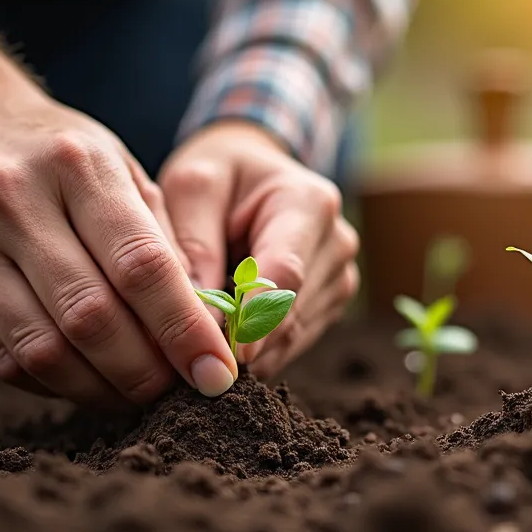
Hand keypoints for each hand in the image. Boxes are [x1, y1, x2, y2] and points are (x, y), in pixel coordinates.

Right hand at [0, 11, 237, 405]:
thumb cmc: (60, 156)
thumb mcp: (121, 170)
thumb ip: (163, 244)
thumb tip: (204, 331)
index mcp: (77, 164)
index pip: (141, 265)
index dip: (184, 330)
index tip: (217, 375)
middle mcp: (12, 198)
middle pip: (90, 317)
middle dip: (145, 372)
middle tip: (179, 394)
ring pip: (42, 350)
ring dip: (101, 390)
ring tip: (137, 396)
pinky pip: (1, 358)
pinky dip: (53, 383)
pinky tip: (86, 382)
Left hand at [158, 121, 359, 376]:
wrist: (251, 173)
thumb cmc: (218, 175)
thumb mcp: (192, 187)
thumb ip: (194, 246)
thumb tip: (200, 319)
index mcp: (309, 202)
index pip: (286, 272)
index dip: (257, 318)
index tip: (228, 355)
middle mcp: (336, 242)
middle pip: (292, 311)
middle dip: (243, 339)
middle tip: (191, 358)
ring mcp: (340, 275)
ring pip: (293, 334)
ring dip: (250, 347)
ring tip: (204, 340)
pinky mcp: (330, 302)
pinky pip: (294, 341)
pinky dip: (259, 348)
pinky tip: (226, 338)